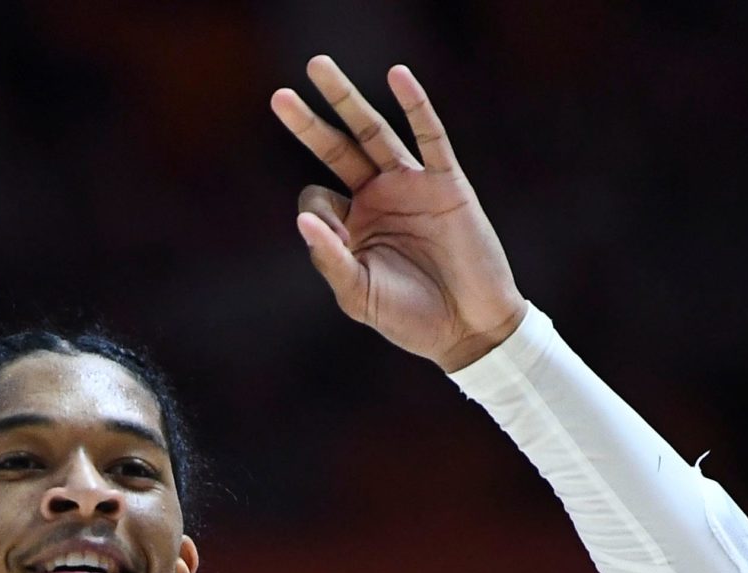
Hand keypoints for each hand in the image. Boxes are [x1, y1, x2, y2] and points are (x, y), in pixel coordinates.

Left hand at [271, 58, 528, 370]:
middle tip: (279, 98)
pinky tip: (397, 76)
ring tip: (317, 66)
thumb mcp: (358, 295)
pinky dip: (415, 105)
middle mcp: (379, 198)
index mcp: (353, 225)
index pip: (317, 197)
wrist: (468, 329)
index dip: (318, 218)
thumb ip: (330, 259)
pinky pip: (430, 136)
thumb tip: (303, 220)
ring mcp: (412, 186)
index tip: (338, 245)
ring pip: (373, 132)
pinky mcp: (446, 183)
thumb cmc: (411, 318)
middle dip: (308, 123)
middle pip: (336, 149)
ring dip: (345, 100)